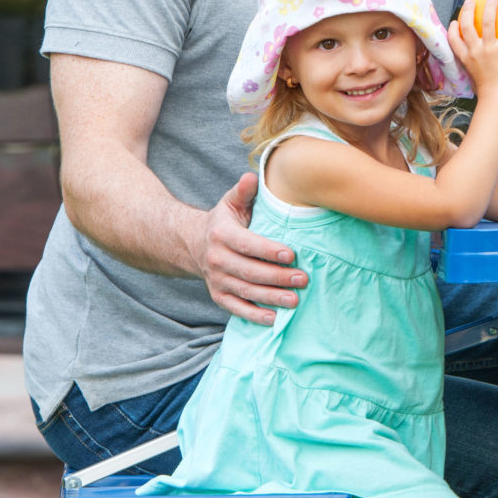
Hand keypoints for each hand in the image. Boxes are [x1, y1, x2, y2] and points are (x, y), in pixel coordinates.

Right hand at [202, 173, 304, 325]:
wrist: (194, 244)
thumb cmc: (224, 222)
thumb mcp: (230, 203)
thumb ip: (243, 192)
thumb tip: (251, 177)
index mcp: (222, 234)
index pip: (247, 244)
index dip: (268, 250)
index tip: (291, 254)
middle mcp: (217, 259)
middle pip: (250, 271)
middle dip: (278, 277)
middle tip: (303, 279)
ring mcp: (217, 280)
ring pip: (246, 291)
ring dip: (271, 298)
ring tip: (295, 301)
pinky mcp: (219, 296)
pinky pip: (237, 309)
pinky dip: (254, 316)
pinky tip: (274, 319)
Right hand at [450, 0, 497, 97]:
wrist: (496, 97)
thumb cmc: (488, 92)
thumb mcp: (476, 79)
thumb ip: (476, 69)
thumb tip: (481, 68)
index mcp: (465, 58)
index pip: (453, 39)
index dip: (452, 28)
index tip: (455, 21)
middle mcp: (474, 51)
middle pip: (466, 25)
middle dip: (466, 10)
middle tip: (470, 1)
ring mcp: (488, 49)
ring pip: (486, 22)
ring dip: (489, 7)